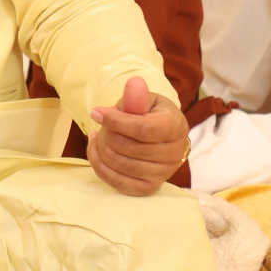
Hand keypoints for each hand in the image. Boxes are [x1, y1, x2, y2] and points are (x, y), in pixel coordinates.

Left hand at [87, 76, 187, 195]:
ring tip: (99, 135)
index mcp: (176, 126)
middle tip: (101, 123)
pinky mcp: (149, 187)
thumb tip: (134, 83)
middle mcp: (174, 153)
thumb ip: (137, 96)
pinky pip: (117, 182)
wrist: (158, 135)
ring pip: (119, 164)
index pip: (143, 129)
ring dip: (101, 148)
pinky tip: (96, 149)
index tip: (95, 112)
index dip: (116, 121)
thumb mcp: (144, 100)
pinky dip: (99, 165)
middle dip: (106, 133)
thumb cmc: (148, 113)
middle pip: (127, 147)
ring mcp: (163, 173)